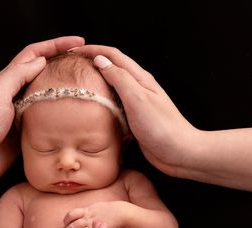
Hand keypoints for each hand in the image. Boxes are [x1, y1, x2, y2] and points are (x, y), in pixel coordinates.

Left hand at [0, 36, 84, 192]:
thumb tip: (40, 61)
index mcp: (4, 84)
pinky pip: (44, 130)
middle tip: (89, 69)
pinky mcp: (21, 142)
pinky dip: (58, 126)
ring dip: (64, 99)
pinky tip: (74, 126)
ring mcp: (17, 122)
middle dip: (64, 70)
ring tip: (89, 96)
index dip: (55, 46)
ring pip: (45, 105)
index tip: (79, 42)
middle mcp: (12, 100)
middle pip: (42, 79)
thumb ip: (16, 77)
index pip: (32, 57)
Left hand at [58, 202, 123, 227]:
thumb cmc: (107, 210)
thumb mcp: (94, 207)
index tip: (63, 225)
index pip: (72, 214)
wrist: (121, 212)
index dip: (66, 220)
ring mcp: (93, 226)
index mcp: (86, 211)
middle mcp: (88, 218)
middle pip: (73, 226)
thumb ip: (84, 212)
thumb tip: (75, 217)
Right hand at [74, 45, 198, 178]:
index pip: (114, 56)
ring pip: (113, 88)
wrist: (178, 152)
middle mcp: (139, 88)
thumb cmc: (161, 127)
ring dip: (97, 83)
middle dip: (93, 63)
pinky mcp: (134, 120)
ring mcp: (137, 104)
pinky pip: (115, 106)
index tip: (74, 52)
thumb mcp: (138, 99)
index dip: (94, 50)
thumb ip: (120, 79)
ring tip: (79, 86)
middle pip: (113, 68)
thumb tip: (101, 61)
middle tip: (73, 67)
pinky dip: (103, 103)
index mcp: (140, 79)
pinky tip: (94, 109)